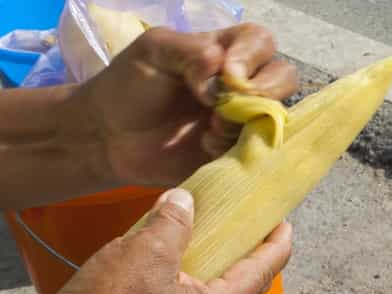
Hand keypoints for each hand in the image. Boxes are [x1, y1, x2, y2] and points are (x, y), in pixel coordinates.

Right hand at [39, 188, 292, 293]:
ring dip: (214, 277)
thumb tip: (186, 200)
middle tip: (246, 231)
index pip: (263, 273)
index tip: (283, 223)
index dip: (277, 244)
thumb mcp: (144, 250)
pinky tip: (173, 276)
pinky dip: (189, 293)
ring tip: (209, 247)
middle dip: (246, 260)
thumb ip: (174, 221)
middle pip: (241, 292)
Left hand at [73, 23, 298, 187]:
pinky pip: (259, 151)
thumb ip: (192, 51)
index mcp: (225, 51)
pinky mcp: (234, 153)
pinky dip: (236, 147)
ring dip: (246, 121)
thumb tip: (223, 70)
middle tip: (224, 104)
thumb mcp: (155, 51)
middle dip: (262, 91)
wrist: (108, 136)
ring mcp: (241, 120)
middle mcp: (241, 84)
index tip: (226, 72)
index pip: (261, 43)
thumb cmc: (129, 86)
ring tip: (211, 127)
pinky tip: (206, 146)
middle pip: (283, 77)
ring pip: (276, 116)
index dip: (252, 56)